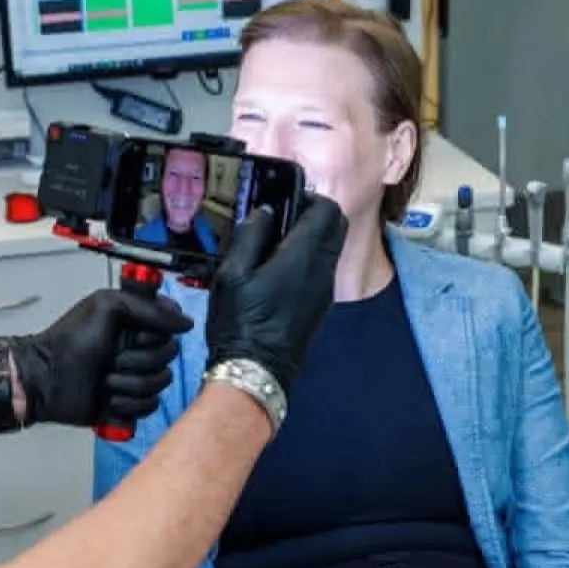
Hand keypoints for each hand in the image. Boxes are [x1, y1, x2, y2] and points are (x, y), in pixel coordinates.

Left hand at [8, 287, 192, 427]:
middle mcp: (140, 349)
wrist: (47, 380)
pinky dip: (127, 405)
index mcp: (137, 323)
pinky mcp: (130, 404)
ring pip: (160, 384)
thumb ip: (149, 307)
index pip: (172, 327)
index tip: (136, 334)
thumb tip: (184, 321)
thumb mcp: (107, 307)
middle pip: (168, 357)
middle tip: (111, 358)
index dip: (157, 333)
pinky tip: (107, 399)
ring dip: (128, 384)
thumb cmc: (69, 342)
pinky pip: (149, 407)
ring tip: (104, 380)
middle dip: (138, 360)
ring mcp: (135, 376)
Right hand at [206, 195, 347, 388]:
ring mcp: (324, 289)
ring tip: (275, 244)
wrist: (256, 370)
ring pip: (332, 247)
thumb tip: (265, 212)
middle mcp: (322, 270)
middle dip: (314, 214)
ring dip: (311, 236)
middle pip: (336, 225)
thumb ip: (251, 235)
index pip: (328, 210)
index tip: (285, 199)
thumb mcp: (232, 273)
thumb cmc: (242, 324)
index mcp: (305, 256)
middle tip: (282, 218)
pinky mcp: (319, 305)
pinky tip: (278, 269)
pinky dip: (309, 258)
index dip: (308, 197)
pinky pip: (323, 268)